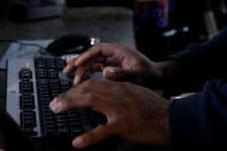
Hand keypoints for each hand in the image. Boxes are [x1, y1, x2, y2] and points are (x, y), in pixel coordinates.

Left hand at [50, 79, 170, 147]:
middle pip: (88, 89)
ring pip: (91, 101)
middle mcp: (118, 93)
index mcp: (121, 86)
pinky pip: (103, 131)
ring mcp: (120, 109)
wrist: (172, 118)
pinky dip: (89, 137)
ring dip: (71, 104)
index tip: (64, 94)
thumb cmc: (155, 109)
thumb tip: (102, 97)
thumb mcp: (136, 94)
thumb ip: (120, 93)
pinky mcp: (124, 125)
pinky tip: (77, 143)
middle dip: (68, 95)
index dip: (76, 87)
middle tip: (54, 103)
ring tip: (57, 109)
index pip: (94, 82)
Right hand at [63, 43, 162, 86]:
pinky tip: (79, 78)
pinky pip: (96, 67)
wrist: (158, 78)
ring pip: (92, 61)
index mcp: (119, 51)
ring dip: (80, 68)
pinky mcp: (112, 68)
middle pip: (91, 55)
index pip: (97, 50)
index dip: (86, 56)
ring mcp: (112, 60)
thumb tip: (105, 71)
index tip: (77, 64)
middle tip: (66, 70)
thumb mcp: (138, 76)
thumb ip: (122, 74)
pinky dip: (87, 72)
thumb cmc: (150, 75)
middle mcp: (114, 54)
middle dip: (79, 62)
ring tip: (68, 74)